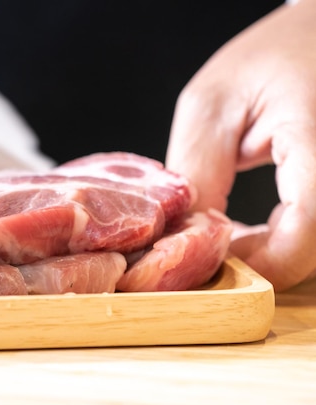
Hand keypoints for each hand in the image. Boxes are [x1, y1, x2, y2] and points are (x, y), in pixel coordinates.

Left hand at [166, 0, 315, 290]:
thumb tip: (183, 235)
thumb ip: (197, 172)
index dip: (254, 260)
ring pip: (312, 251)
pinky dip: (279, 243)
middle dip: (253, 262)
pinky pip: (312, 236)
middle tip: (204, 248)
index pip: (306, 230)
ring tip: (223, 234)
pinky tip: (247, 230)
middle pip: (310, 252)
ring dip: (266, 255)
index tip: (206, 258)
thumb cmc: (268, 59)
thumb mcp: (212, 105)